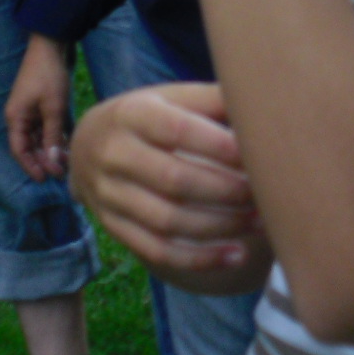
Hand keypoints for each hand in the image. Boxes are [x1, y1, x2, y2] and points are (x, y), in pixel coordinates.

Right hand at [7, 34, 75, 180]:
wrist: (53, 44)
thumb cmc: (50, 75)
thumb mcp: (54, 108)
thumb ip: (52, 136)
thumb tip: (52, 163)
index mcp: (16, 118)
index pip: (19, 151)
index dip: (31, 167)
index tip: (45, 180)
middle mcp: (21, 116)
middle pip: (30, 145)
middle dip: (44, 160)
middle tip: (62, 172)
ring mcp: (32, 109)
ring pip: (41, 136)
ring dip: (52, 149)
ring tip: (67, 161)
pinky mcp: (44, 103)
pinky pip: (48, 125)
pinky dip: (57, 135)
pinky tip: (68, 144)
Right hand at [72, 83, 270, 292]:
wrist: (88, 143)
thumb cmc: (149, 115)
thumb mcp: (171, 96)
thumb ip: (212, 100)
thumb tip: (262, 100)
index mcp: (132, 114)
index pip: (177, 130)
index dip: (217, 145)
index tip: (255, 154)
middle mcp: (114, 154)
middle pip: (174, 180)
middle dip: (226, 191)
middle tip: (265, 193)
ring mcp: (109, 195)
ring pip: (167, 221)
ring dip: (220, 226)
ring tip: (260, 222)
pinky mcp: (114, 227)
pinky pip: (157, 251)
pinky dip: (199, 258)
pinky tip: (236, 255)